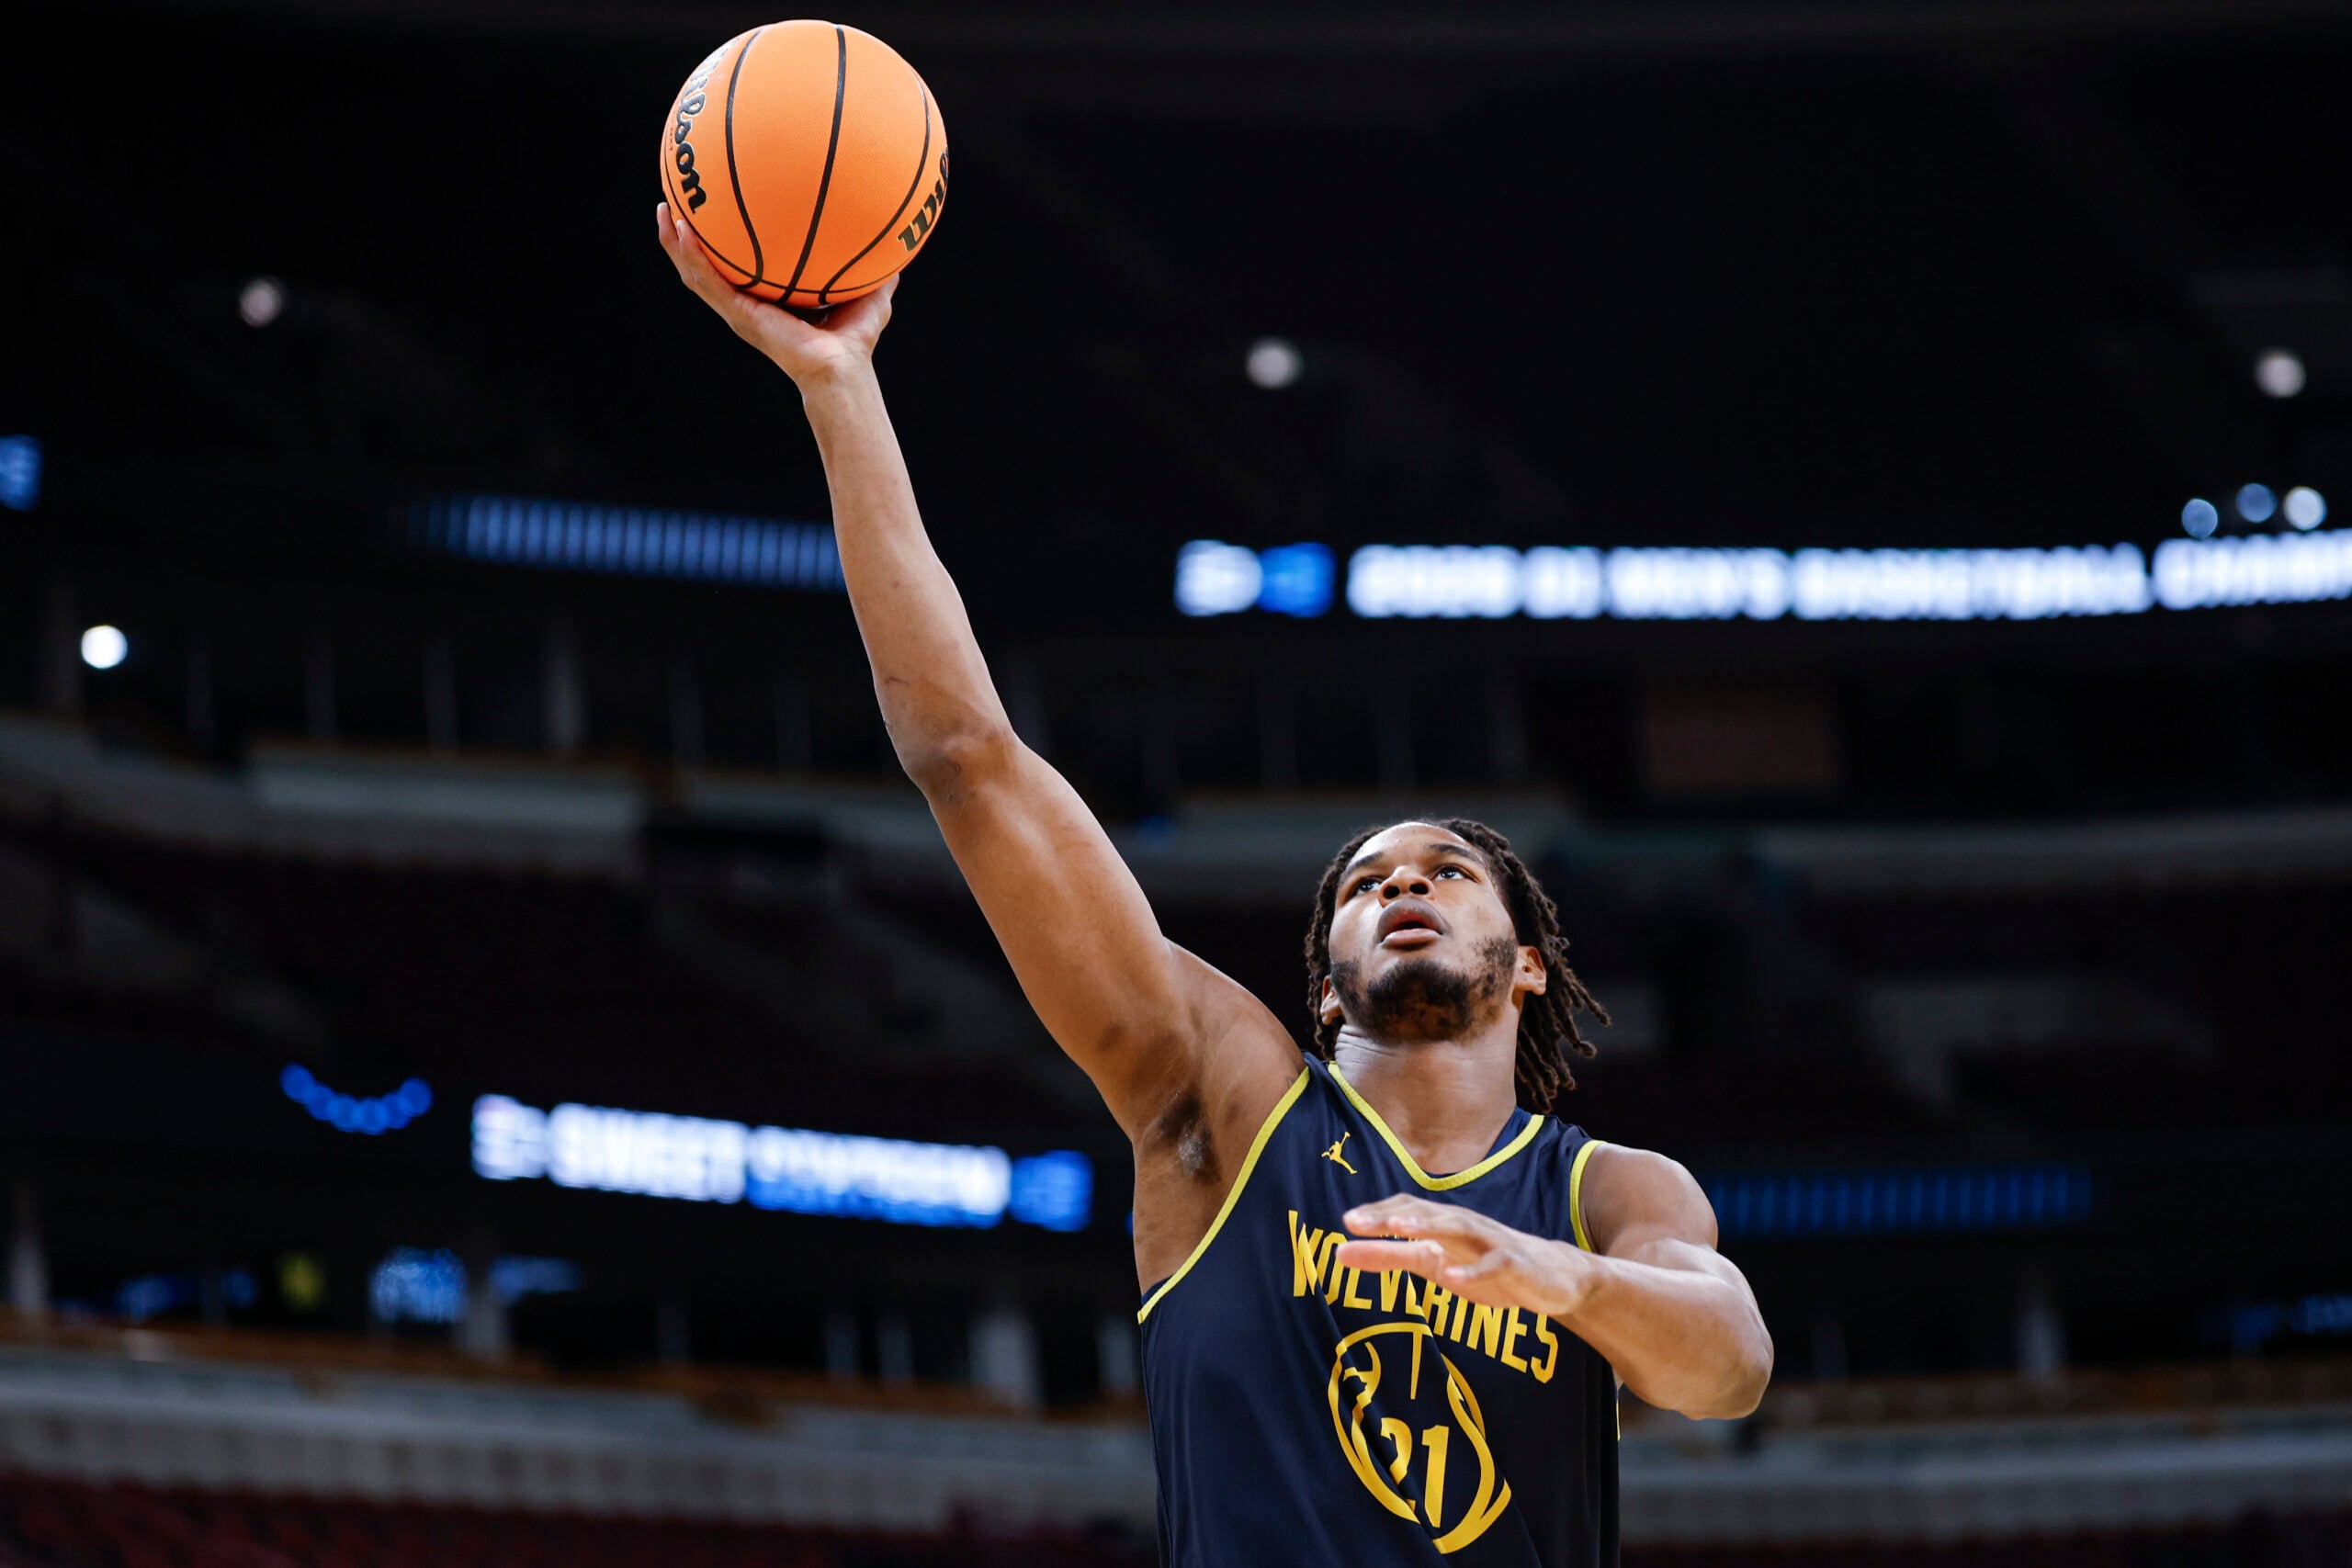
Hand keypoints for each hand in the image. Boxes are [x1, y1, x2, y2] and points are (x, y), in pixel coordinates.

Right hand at [655, 201, 895, 389]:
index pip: (739, 268)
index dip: (724, 244)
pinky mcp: (738, 316)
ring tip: (664, 210)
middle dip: (688, 238)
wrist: (842, 369)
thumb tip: (901, 248)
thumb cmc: (855, 341)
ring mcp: (739, 311)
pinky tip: (681, 230)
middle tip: (675, 205)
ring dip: (676, 243)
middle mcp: (748, 305)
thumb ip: (879, 272)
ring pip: (695, 273)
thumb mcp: (870, 295)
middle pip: (707, 267)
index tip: (715, 215)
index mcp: (769, 301)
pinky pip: (707, 282)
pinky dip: (691, 256)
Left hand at [1337, 1194, 1599, 1319]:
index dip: (1378, 1213)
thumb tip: (1339, 1253)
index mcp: (1443, 1225)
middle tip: (1355, 1221)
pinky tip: (1452, 1276)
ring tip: (1398, 1227)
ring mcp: (1491, 1242)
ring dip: (1427, 1225)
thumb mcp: (1433, 1264)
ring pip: (1458, 1227)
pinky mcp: (1515, 1264)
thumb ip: (1389, 1257)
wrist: (1554, 1279)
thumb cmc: (1486, 1267)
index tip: (1347, 1222)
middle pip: (1426, 1213)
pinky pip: (1494, 1264)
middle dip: (1390, 1215)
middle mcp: (1464, 1226)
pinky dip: (1473, 1270)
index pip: (1407, 1208)